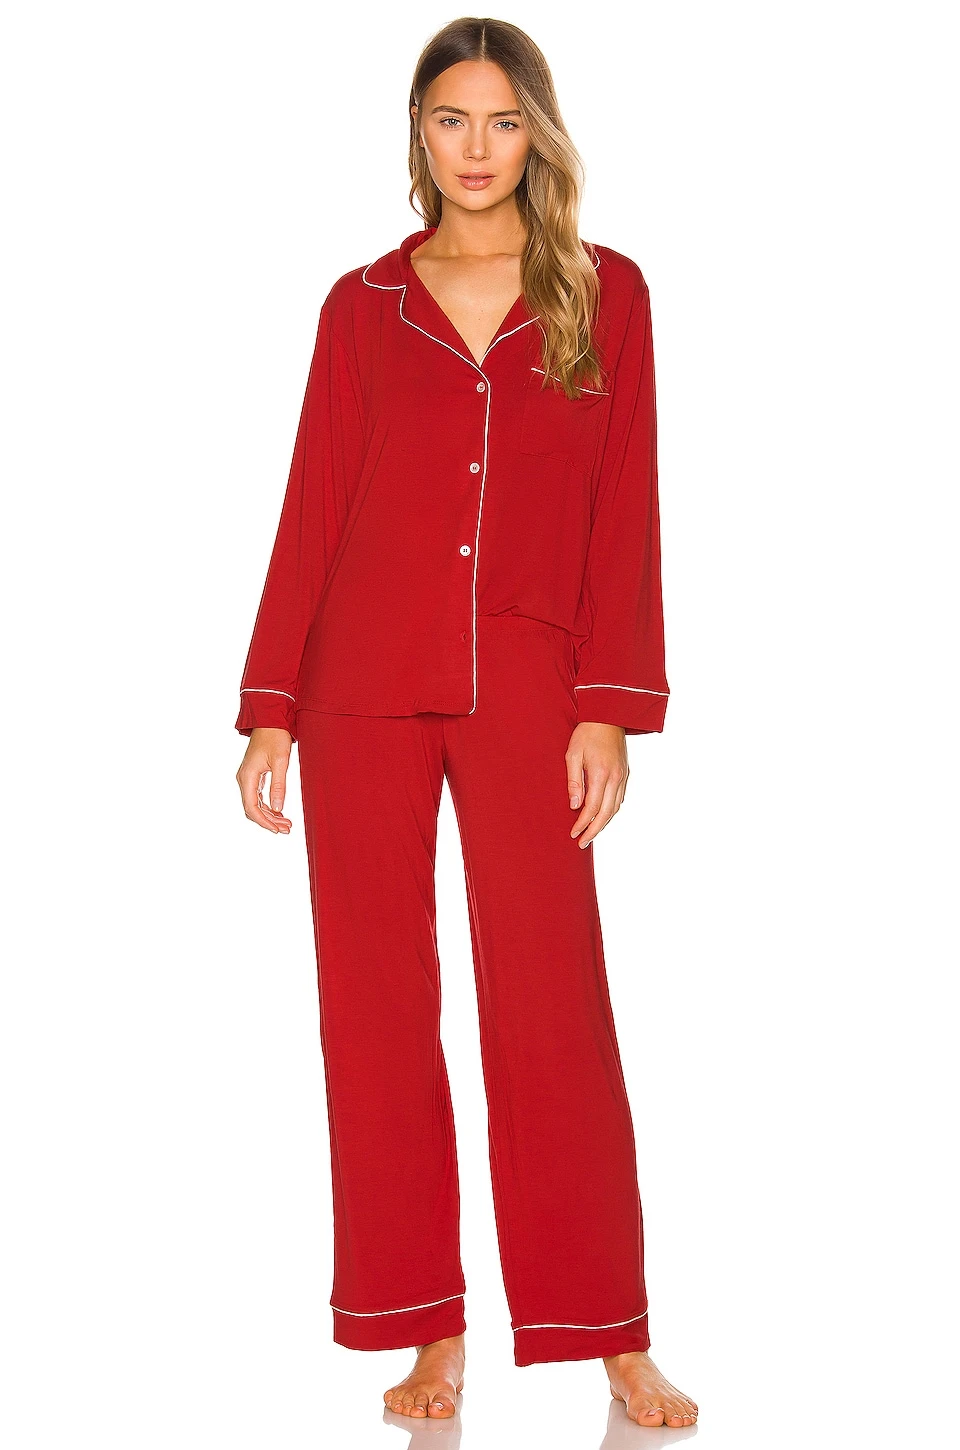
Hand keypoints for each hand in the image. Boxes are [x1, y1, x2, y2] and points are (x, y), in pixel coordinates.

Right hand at [236, 727, 293, 832]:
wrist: (270, 720)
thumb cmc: (276, 737)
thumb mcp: (281, 761)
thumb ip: (279, 785)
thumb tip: (278, 808)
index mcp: (248, 776)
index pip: (251, 808)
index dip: (264, 822)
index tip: (278, 830)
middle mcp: (244, 779)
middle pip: (252, 809)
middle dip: (268, 821)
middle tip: (287, 829)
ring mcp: (247, 778)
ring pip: (255, 804)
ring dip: (269, 815)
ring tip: (286, 823)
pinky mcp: (253, 776)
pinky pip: (257, 797)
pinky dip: (268, 806)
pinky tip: (279, 812)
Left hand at [566, 722, 628, 846]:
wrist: (608, 714)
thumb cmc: (587, 732)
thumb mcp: (572, 754)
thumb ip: (574, 781)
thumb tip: (574, 806)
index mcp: (601, 773)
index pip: (592, 808)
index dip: (582, 824)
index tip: (573, 834)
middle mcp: (616, 777)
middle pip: (606, 813)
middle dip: (594, 831)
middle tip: (582, 843)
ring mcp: (623, 776)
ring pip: (615, 808)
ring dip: (604, 823)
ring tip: (591, 833)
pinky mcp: (625, 773)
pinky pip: (620, 798)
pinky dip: (611, 811)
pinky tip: (602, 815)